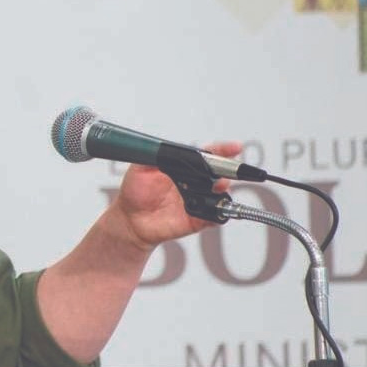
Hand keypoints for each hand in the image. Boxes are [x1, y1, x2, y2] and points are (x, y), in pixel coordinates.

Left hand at [107, 141, 243, 252]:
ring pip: (220, 194)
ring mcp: (198, 200)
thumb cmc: (136, 191)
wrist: (131, 219)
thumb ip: (156, 156)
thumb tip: (169, 149)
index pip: (207, 155)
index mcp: (184, 167)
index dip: (222, 150)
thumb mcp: (141, 167)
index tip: (235, 148)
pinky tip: (214, 211)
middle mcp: (195, 182)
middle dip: (227, 172)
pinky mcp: (198, 219)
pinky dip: (219, 215)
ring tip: (216, 188)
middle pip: (219, 174)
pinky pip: (215, 217)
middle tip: (220, 173)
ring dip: (222, 191)